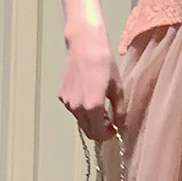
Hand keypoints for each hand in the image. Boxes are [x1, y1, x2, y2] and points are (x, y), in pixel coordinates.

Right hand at [59, 23, 126, 138]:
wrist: (84, 45)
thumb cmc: (105, 64)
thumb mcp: (118, 88)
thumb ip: (119, 111)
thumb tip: (120, 126)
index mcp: (92, 108)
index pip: (98, 135)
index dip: (108, 135)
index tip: (115, 128)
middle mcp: (76, 108)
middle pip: (87, 132)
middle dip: (99, 130)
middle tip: (109, 119)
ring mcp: (66, 102)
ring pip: (80, 121)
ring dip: (90, 119)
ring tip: (99, 103)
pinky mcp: (61, 95)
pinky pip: (73, 109)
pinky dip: (81, 108)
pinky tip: (87, 92)